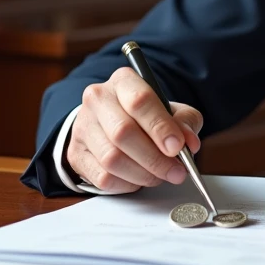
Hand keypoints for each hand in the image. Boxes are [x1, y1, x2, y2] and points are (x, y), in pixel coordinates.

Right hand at [66, 66, 202, 192]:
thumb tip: (189, 143)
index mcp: (123, 81)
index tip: (177, 147)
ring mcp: (83, 126)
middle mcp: (98, 99)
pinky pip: (103, 178)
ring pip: (112, 158)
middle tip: (176, 171)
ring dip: (143, 174)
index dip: (160, 127)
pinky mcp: (75, 154)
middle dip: (155, 158)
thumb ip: (185, 122)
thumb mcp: (171, 110)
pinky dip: (127, 184)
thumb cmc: (145, 116)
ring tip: (160, 176)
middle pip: (123, 132)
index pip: (140, 101)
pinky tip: (138, 179)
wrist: (111, 122)